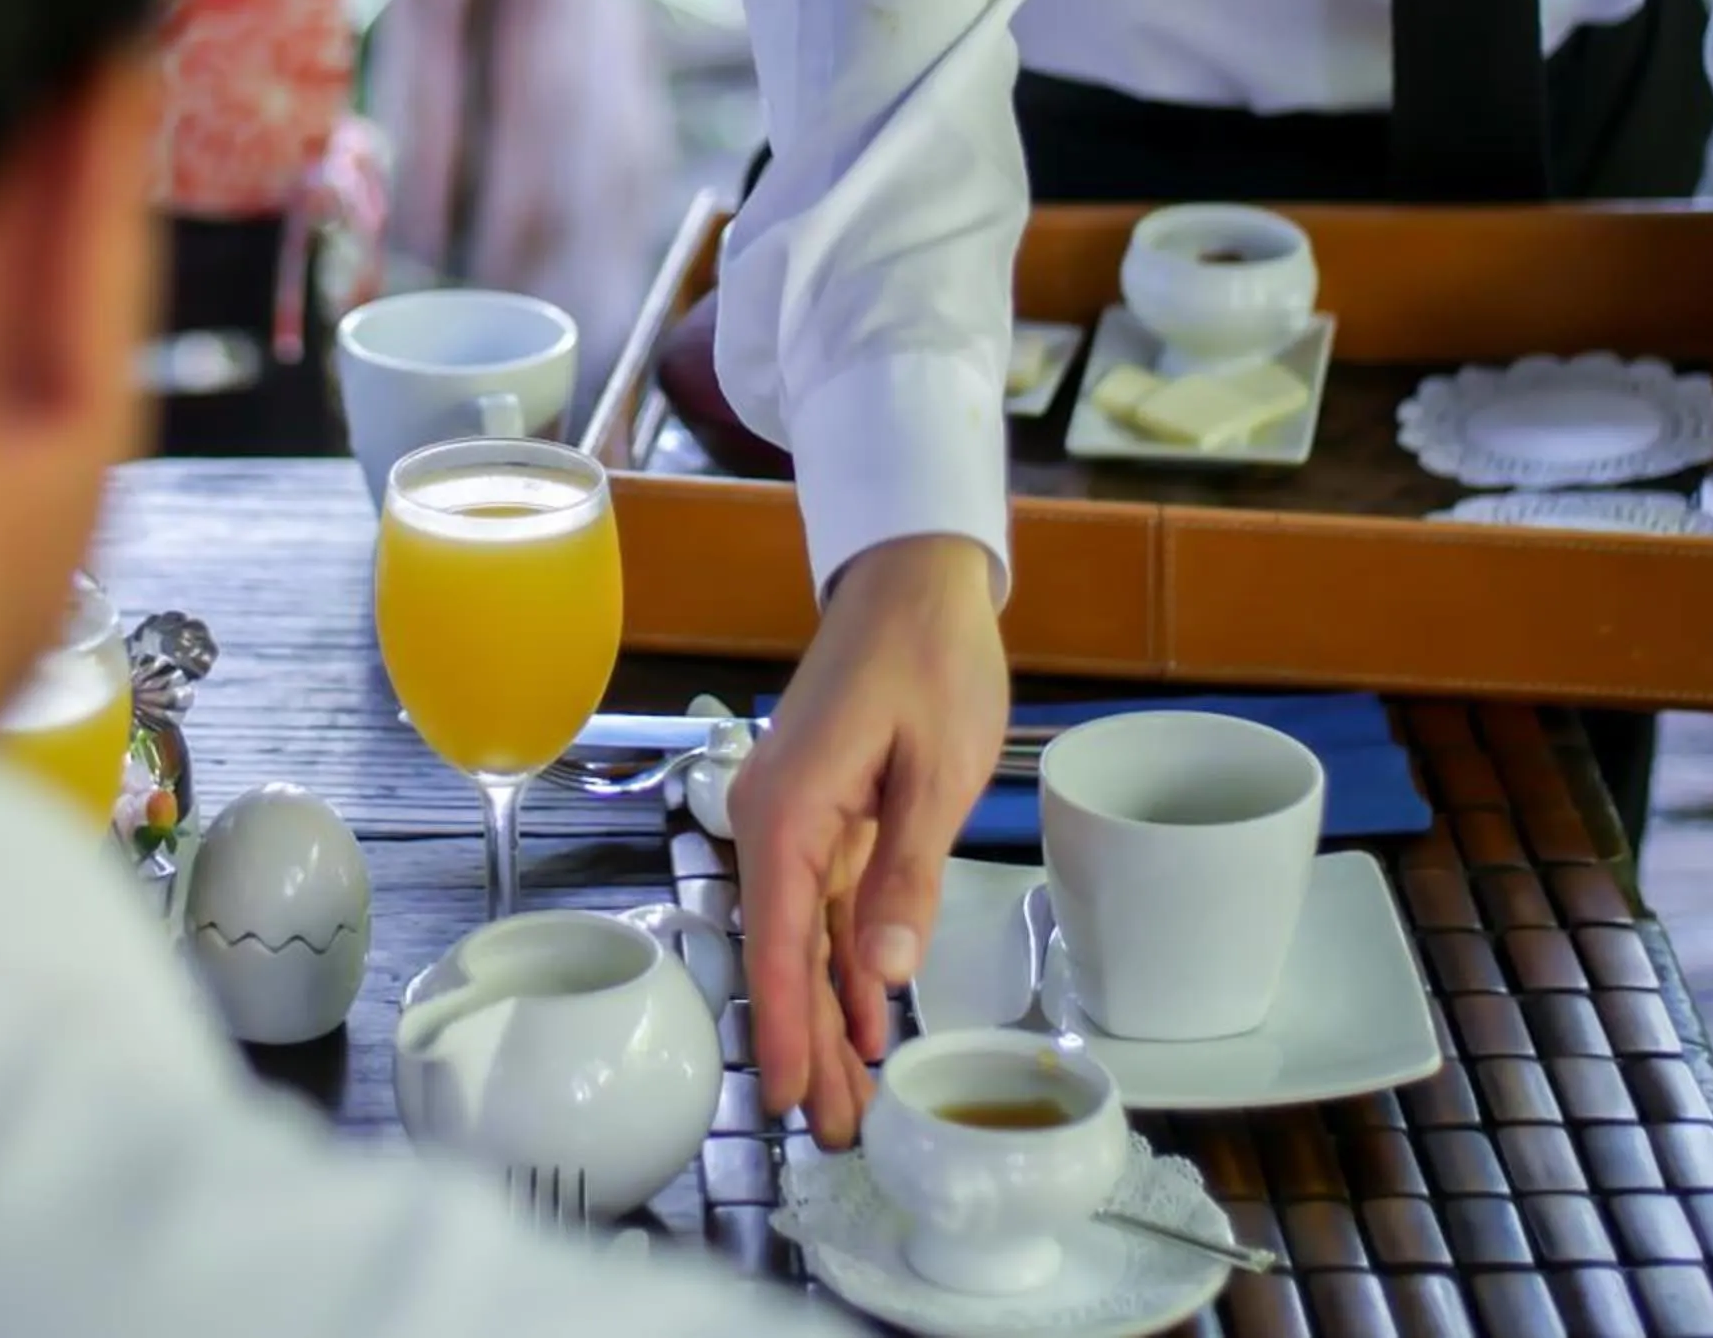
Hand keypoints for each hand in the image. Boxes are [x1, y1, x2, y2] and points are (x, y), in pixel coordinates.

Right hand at [729, 534, 1007, 1148]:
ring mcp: (796, 816)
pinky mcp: (823, 813)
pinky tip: (867, 1020)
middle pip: (783, 950)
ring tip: (850, 1100)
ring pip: (803, 936)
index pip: (778, 936)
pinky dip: (843, 961)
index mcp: (792, 806)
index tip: (786, 1095)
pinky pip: (824, 904)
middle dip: (806, 1041)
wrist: (915, 580)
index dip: (784, 1023)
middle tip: (832, 1131)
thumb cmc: (929, 656)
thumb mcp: (938, 769)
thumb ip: (906, 872)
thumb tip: (880, 967)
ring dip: (826, 1013)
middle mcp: (775, 817)